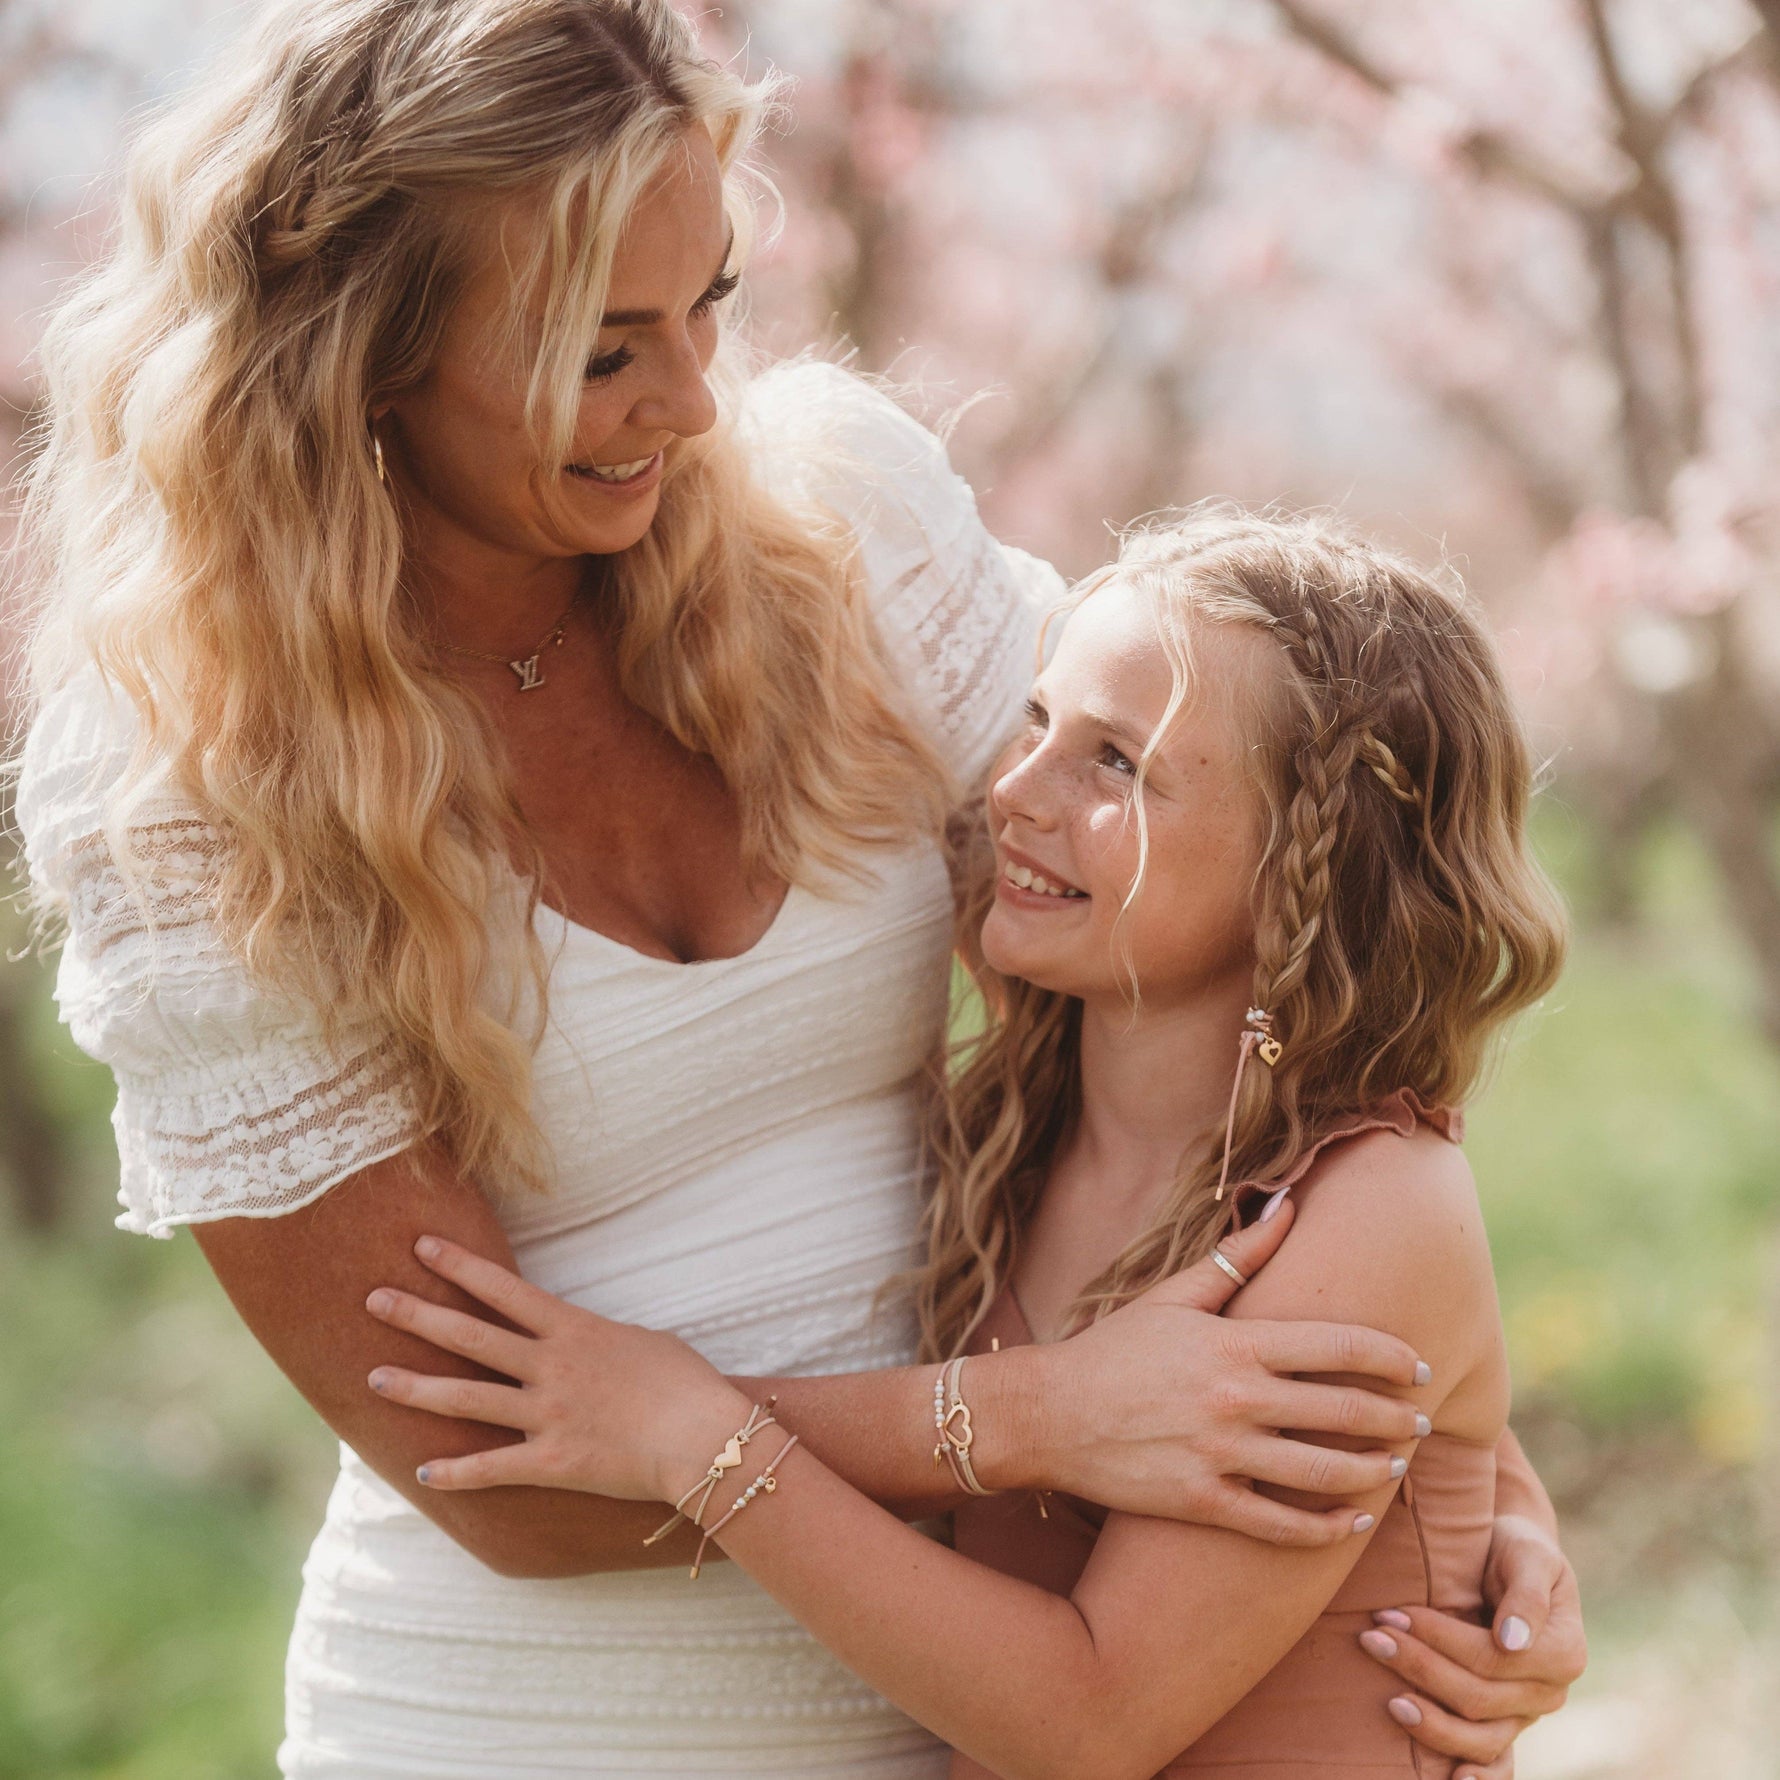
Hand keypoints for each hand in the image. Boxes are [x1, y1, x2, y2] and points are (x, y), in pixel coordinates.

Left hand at [361, 1235, 752, 1501]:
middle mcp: (551, 1367)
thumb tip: (582, 1339)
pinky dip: (458, 1472)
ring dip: (417, 1388)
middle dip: (418, 1316)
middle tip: (372, 1299)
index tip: (422, 1246)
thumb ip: (600, 1339)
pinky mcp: (553, 1462)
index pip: (504, 1290)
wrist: (705, 1436)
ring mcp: (548, 1415)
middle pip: (471, 1337)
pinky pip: (494, 1467)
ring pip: (467, 1398)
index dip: (460, 1266)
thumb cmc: (687, 1383)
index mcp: (574, 1330)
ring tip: (374, 1377)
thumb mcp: (643, 1342)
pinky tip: (424, 1474)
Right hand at [997, 1195, 1431, 1546]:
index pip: (1339, 1348)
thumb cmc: (1114, 1349)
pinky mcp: (1202, 1503)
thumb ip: (1237, 1257)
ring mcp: (1220, 1456)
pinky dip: (1325, 1527)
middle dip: (1396, 1418)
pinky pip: (1281, 1526)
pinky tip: (1350, 1520)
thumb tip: (1289, 1206)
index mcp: (1234, 1344)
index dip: (1391, 1358)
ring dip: (1371, 1472)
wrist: (1048, 1414)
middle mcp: (1235, 1400)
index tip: (1419, 1366)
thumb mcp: (1173, 1296)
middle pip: (1344, 1413)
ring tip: (1393, 1466)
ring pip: (1323, 1473)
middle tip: (1422, 1420)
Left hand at [1356, 1515, 1584, 1779]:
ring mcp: (1526, 1715)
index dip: (1438, 1638)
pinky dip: (1477, 1776)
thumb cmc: (1516, 1549)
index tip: (1391, 1612)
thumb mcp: (1530, 1553)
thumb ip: (1526, 1593)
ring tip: (1389, 1701)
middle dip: (1419, 1667)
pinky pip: (1496, 1763)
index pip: (1490, 1657)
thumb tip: (1512, 1641)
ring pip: (1480, 1737)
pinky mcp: (1506, 1724)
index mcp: (1563, 1652)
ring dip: (1430, 1722)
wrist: (1512, 1558)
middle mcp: (1548, 1692)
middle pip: (1477, 1696)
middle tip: (1371, 1636)